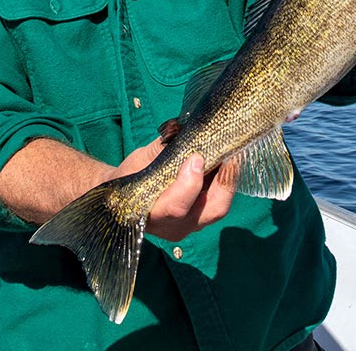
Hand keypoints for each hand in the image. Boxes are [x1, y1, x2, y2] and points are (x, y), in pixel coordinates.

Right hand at [109, 138, 234, 241]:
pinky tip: (227, 162)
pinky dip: (225, 183)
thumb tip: (179, 128)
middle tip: (228, 154)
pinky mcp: (200, 220)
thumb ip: (161, 147)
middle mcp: (174, 227)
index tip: (196, 157)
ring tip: (231, 155)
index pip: (177, 207)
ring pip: (219, 207)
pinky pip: (218, 203)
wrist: (124, 197)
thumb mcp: (141, 159)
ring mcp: (190, 226)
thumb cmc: (131, 175)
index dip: (190, 183)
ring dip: (228, 180)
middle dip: (224, 182)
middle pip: (210, 211)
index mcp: (152, 214)